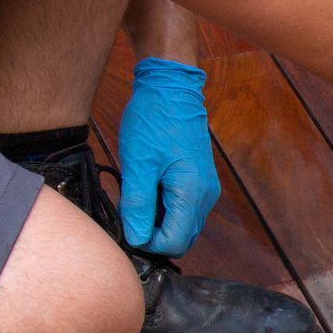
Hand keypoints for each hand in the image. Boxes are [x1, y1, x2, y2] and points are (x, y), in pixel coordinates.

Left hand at [118, 56, 221, 256]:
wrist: (171, 89)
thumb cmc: (153, 121)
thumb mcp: (137, 164)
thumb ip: (138, 205)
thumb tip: (136, 238)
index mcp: (191, 192)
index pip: (174, 242)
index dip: (147, 243)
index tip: (126, 228)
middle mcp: (205, 196)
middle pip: (182, 238)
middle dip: (154, 236)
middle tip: (128, 215)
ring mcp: (206, 189)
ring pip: (183, 225)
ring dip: (159, 222)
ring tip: (136, 198)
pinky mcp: (200, 182)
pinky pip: (184, 209)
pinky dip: (165, 209)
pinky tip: (148, 190)